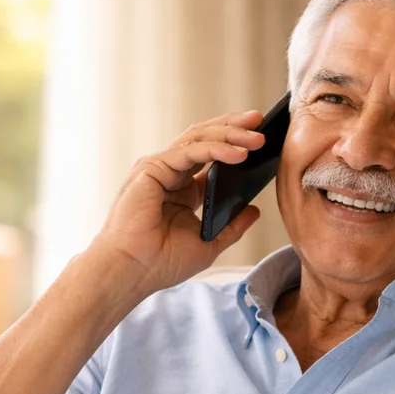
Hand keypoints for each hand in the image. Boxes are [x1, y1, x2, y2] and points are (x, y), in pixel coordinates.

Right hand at [90, 110, 266, 293]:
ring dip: (230, 134)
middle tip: (262, 121)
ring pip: (198, 139)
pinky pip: (190, 151)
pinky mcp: (152, 168)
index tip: (261, 139)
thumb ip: (232, 227)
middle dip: (234, 128)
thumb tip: (255, 210)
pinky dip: (216, 149)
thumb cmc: (161, 263)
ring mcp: (159, 168)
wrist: (132, 272)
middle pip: (205, 139)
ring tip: (257, 138)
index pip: (211, 155)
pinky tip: (239, 153)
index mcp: (181, 189)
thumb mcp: (209, 244)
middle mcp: (170, 173)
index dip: (235, 143)